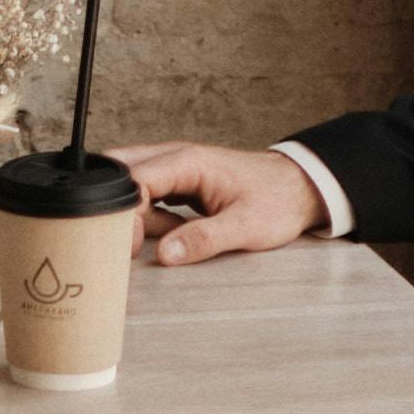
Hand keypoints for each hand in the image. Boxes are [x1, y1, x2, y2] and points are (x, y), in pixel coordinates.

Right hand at [125, 139, 324, 264]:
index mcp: (188, 161)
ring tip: (160, 238)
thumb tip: (165, 255)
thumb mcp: (246, 227)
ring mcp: (174, 169)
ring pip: (130, 185)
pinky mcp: (177, 183)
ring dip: (133, 214)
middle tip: (129, 242)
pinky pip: (146, 196)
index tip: (130, 245)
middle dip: (114, 207)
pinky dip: (148, 217)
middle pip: (120, 173)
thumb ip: (204, 239)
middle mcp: (174, 158)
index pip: (134, 180)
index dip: (124, 213)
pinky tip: (169, 232)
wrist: (298, 188)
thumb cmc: (277, 201)